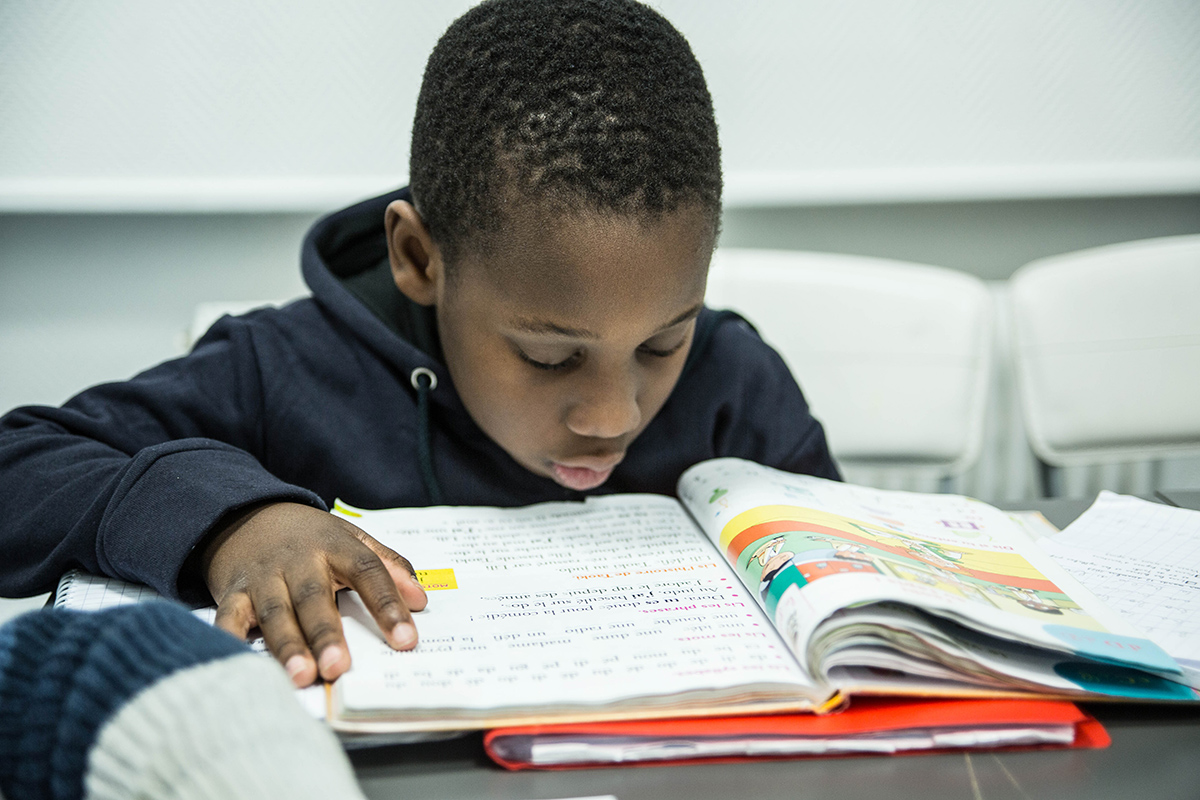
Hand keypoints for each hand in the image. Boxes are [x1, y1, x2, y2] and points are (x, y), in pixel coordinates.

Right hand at [199, 501, 427, 686]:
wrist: (247, 515)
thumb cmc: (310, 537)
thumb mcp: (352, 538)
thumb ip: (388, 566)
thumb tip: (421, 599)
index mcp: (335, 546)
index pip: (367, 572)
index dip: (387, 605)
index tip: (406, 639)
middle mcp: (298, 561)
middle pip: (314, 598)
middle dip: (326, 634)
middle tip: (339, 668)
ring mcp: (263, 578)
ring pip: (275, 613)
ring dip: (287, 645)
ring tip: (302, 676)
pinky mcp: (232, 594)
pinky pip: (229, 618)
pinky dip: (230, 639)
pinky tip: (240, 664)